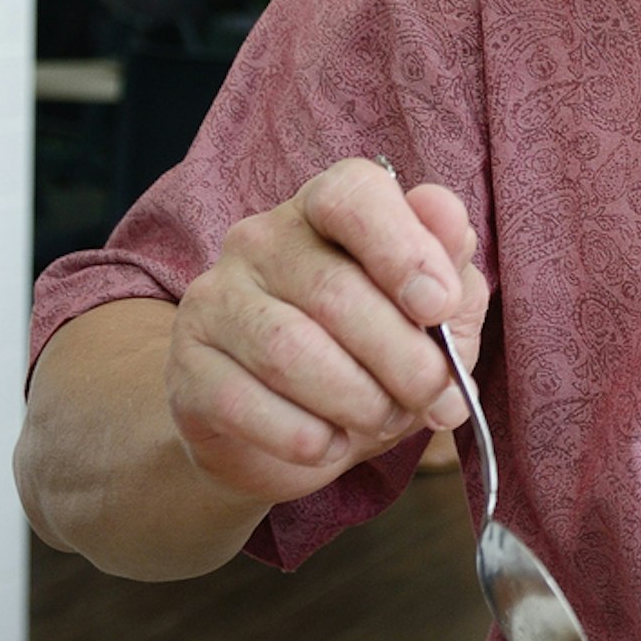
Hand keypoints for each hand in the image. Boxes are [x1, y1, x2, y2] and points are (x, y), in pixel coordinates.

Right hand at [164, 158, 488, 506]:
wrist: (287, 431)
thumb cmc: (372, 354)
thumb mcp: (430, 313)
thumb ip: (450, 269)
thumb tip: (454, 229)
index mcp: (327, 208)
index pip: (353, 196)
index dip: (404, 249)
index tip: (441, 306)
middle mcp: (261, 240)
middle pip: (334, 291)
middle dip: (403, 358)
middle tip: (433, 395)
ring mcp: (214, 300)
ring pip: (289, 350)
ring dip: (358, 400)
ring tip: (385, 419)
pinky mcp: (186, 367)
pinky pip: (243, 403)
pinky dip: (304, 436)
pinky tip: (331, 444)